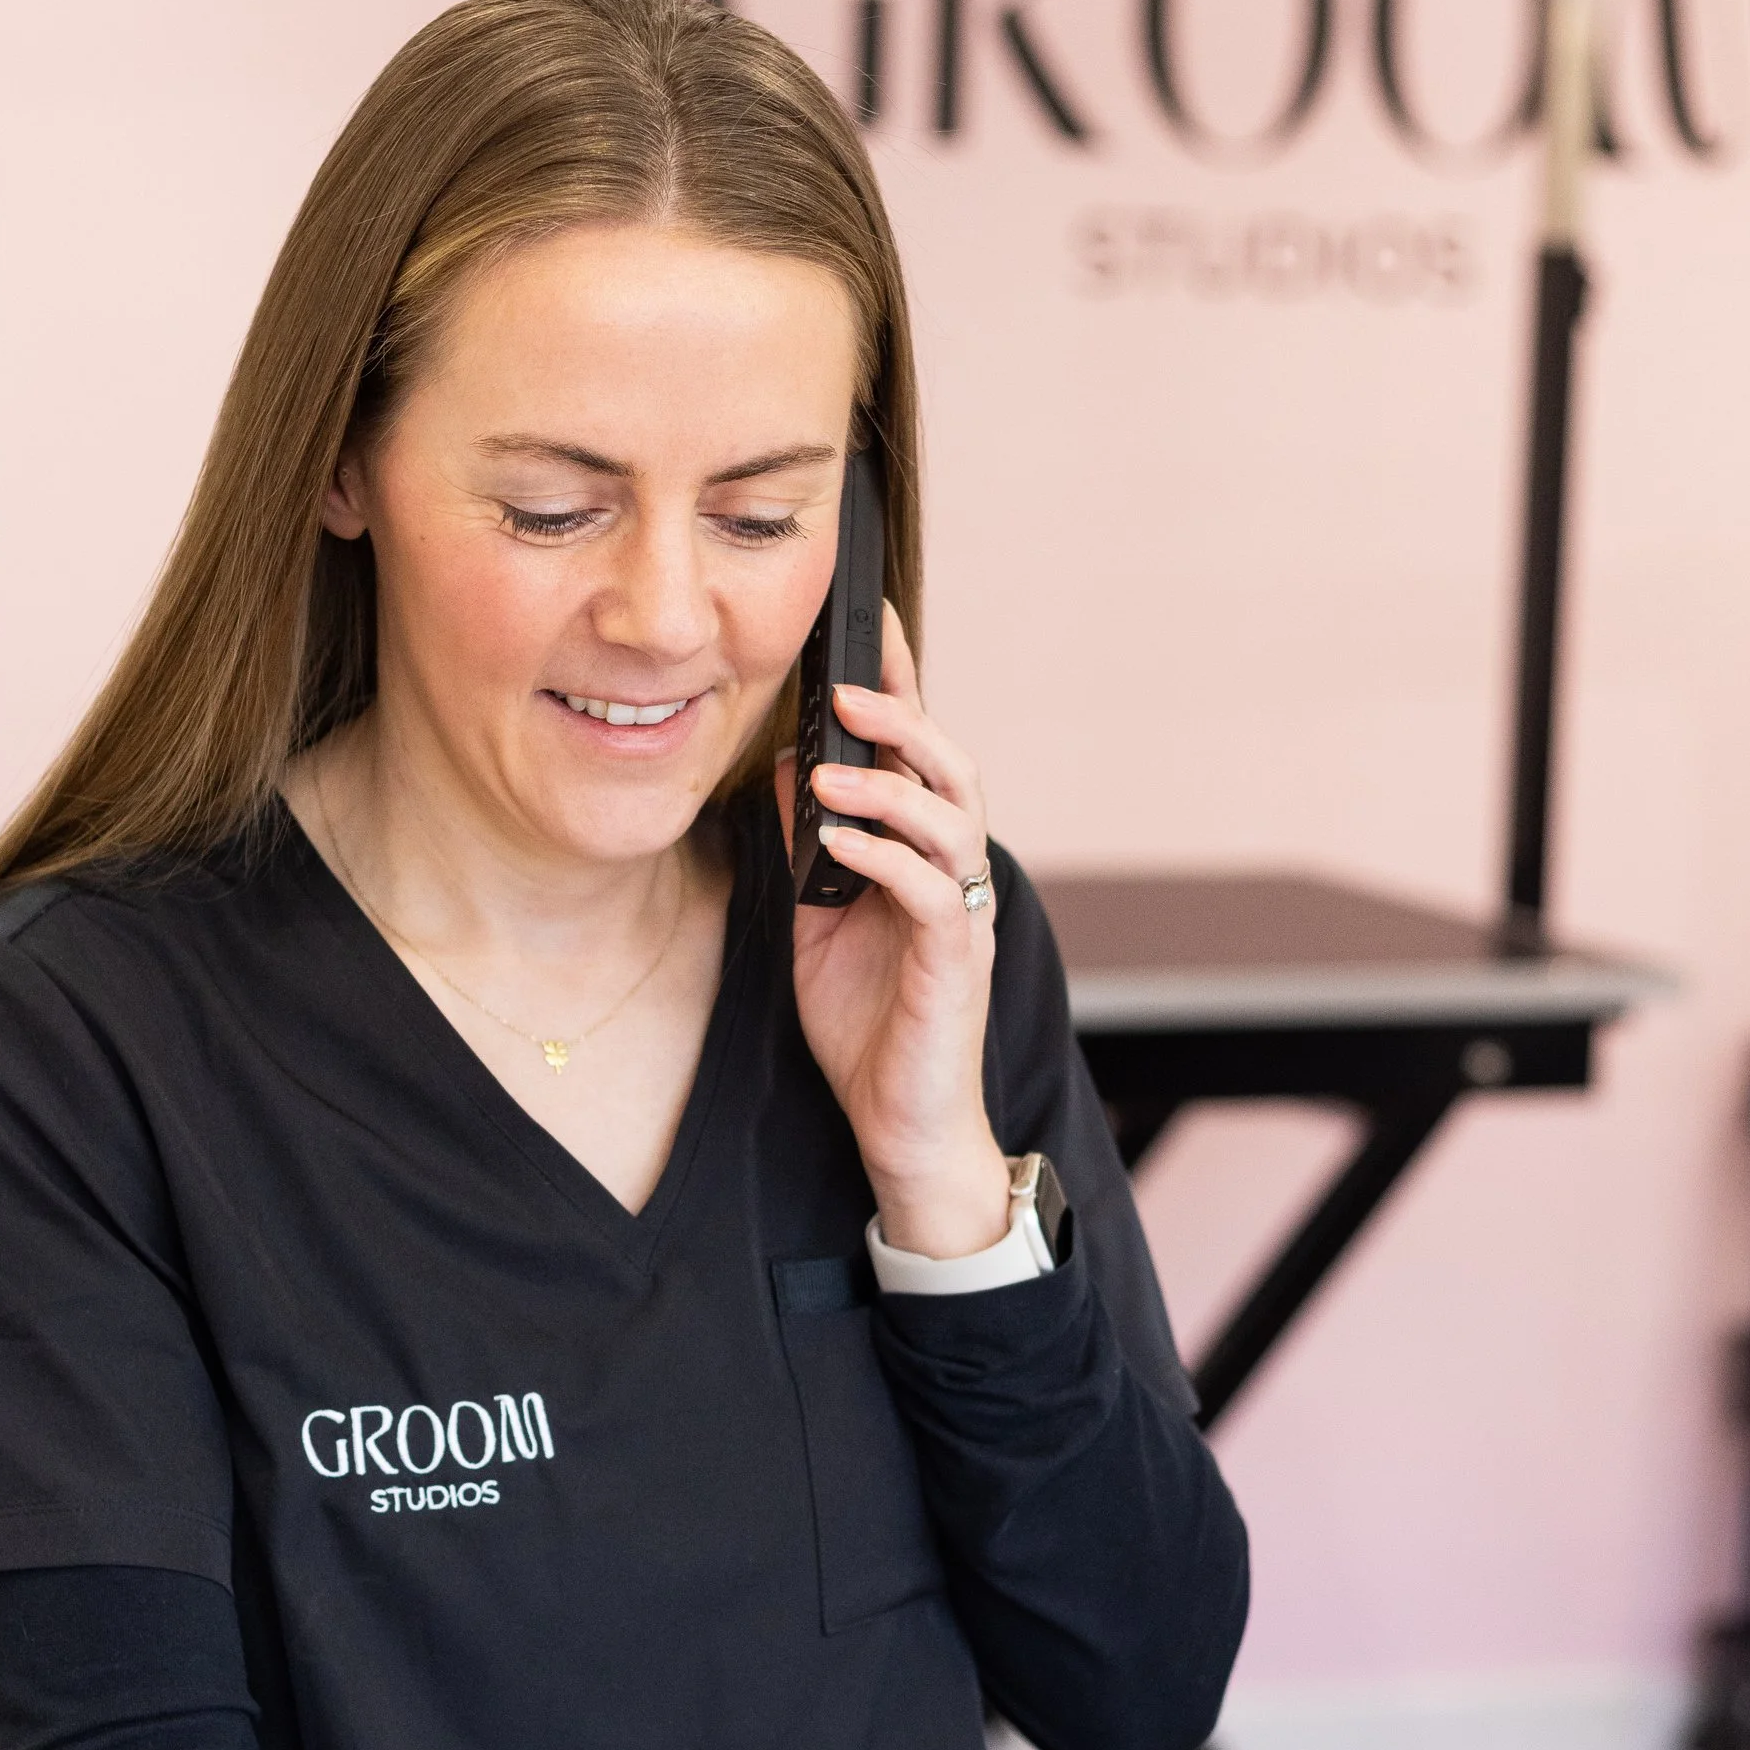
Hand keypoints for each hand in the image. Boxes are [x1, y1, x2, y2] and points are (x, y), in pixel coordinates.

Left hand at [777, 602, 1008, 1260]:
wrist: (902, 1126)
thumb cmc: (867, 1024)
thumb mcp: (816, 919)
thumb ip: (809, 844)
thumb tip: (788, 763)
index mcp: (923, 857)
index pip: (919, 756)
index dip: (900, 687)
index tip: (866, 623)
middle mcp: (954, 876)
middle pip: (952, 770)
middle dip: (902, 720)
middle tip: (842, 690)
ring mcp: (961, 918)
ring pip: (953, 822)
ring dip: (892, 784)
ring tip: (836, 765)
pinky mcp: (953, 965)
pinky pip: (931, 894)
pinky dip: (887, 859)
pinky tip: (840, 844)